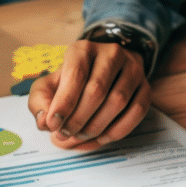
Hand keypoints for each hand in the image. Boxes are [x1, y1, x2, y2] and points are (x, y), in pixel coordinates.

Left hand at [27, 40, 149, 148]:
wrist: (101, 72)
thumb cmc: (72, 82)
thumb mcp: (48, 85)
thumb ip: (40, 101)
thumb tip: (45, 120)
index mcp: (83, 49)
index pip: (76, 75)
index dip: (64, 104)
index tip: (53, 124)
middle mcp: (111, 54)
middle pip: (97, 91)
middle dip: (78, 119)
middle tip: (65, 134)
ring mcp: (133, 69)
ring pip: (118, 101)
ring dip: (96, 126)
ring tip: (80, 136)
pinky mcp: (145, 87)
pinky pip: (137, 111)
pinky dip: (118, 130)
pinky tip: (101, 137)